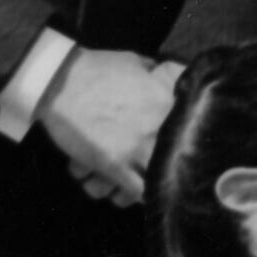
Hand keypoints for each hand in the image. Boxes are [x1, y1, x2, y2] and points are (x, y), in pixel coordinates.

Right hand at [36, 48, 183, 204]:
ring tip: (150, 184)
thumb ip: (161, 72)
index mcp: (168, 101)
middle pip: (182, 162)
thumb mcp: (139, 62)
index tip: (194, 150)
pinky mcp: (114, 165)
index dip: (197, 145)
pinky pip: (135, 192)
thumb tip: (176, 75)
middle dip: (180, 169)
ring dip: (157, 185)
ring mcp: (137, 149)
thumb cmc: (98, 68)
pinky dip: (134, 195)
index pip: (196, 132)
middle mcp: (159, 128)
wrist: (60, 81)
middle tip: (176, 173)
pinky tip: (130, 192)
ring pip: (160, 181)